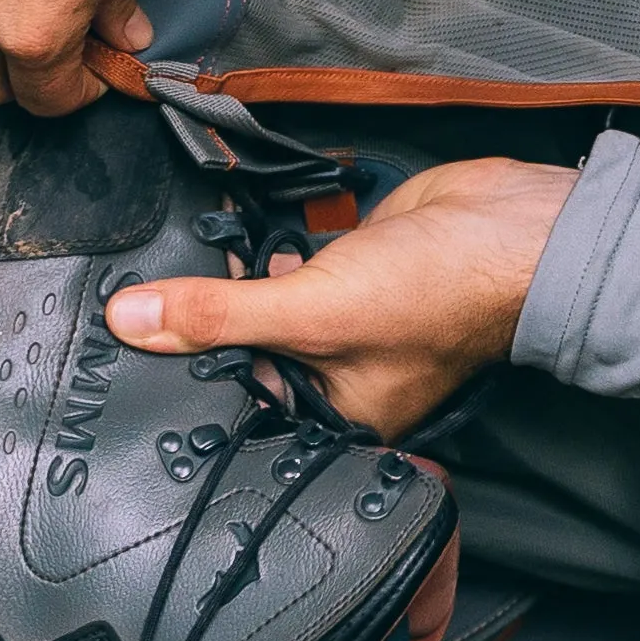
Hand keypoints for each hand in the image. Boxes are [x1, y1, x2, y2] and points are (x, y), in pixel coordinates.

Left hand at [102, 159, 573, 437]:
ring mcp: (342, 318)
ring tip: (179, 265)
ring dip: (229, 284)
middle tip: (139, 306)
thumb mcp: (313, 310)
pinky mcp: (347, 268)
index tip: (129, 362)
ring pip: (262, 310)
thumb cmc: (442, 293)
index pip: (245, 413)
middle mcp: (339, 375)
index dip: (192, 387)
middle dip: (203, 328)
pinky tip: (228, 236)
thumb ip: (220, 316)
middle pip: (248, 357)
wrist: (510, 224)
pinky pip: (286, 267)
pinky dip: (260, 252)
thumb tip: (133, 322)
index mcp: (339, 416)